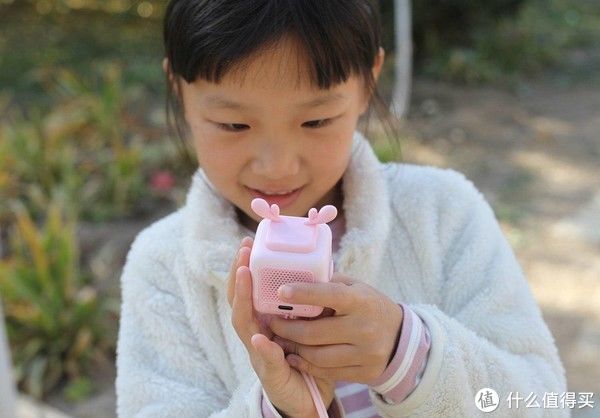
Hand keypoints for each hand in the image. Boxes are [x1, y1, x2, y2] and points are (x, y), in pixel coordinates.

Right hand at [228, 237, 335, 417]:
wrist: (310, 396)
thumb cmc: (307, 356)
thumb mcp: (308, 324)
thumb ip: (307, 304)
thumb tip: (320, 271)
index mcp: (265, 320)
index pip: (249, 290)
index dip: (245, 267)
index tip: (247, 244)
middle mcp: (256, 333)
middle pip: (239, 302)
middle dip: (238, 276)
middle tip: (242, 253)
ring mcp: (259, 353)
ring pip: (244, 325)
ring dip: (243, 300)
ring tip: (245, 276)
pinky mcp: (270, 374)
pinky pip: (265, 359)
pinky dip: (262, 348)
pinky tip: (260, 337)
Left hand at [268, 273, 402, 384]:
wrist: (400, 337)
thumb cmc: (368, 305)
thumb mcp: (355, 288)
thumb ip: (329, 284)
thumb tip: (295, 278)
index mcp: (361, 301)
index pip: (329, 295)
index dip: (303, 293)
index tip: (281, 291)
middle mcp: (365, 327)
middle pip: (314, 332)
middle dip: (287, 327)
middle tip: (272, 322)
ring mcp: (366, 353)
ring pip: (317, 356)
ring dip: (293, 348)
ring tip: (281, 339)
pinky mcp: (365, 372)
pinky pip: (327, 372)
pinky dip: (306, 364)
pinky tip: (294, 356)